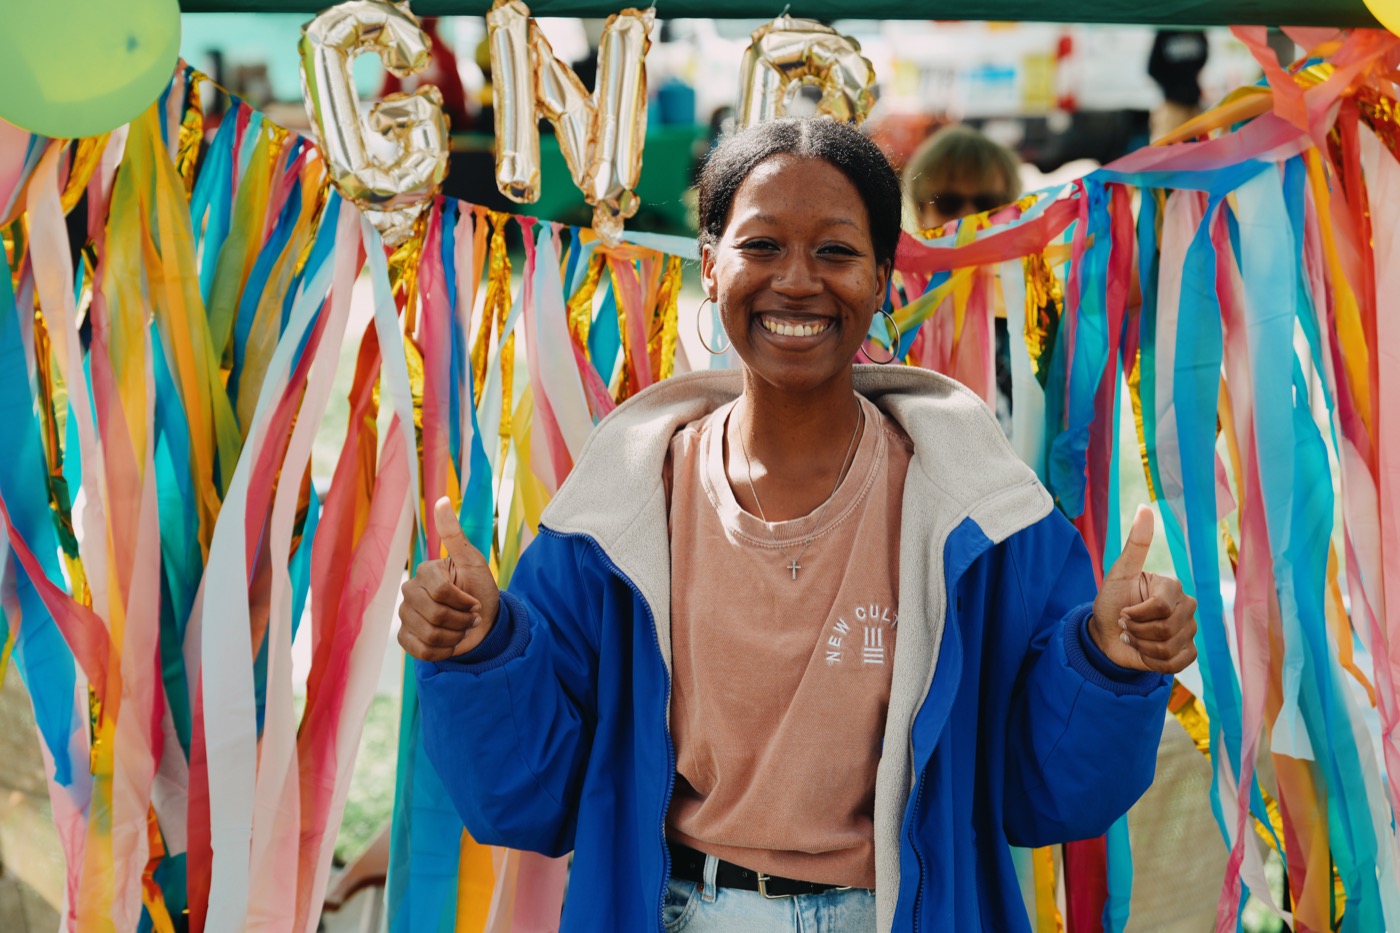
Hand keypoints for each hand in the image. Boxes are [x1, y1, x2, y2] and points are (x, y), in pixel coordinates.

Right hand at [397, 497, 501, 661]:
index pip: (440, 592)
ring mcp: (405, 615)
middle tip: (470, 617)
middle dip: (461, 620)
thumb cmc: (480, 589)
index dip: (464, 601)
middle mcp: (410, 592)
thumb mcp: (473, 561)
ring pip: (429, 635)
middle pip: (435, 614)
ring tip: (462, 629)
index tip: (475, 601)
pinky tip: (450, 642)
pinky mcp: (405, 638)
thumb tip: (442, 500)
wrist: (484, 623)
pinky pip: (420, 651)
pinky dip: (443, 651)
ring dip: (455, 636)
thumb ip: (455, 534)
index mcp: (425, 572)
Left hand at [1090, 505, 1198, 674]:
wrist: (1106, 636)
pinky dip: (1153, 662)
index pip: (1162, 607)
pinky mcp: (1187, 653)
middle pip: (1166, 629)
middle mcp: (1187, 607)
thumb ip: (1135, 545)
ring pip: (1169, 647)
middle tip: (1127, 625)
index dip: (1136, 614)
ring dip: (1142, 647)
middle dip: (1137, 631)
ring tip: (1134, 638)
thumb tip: (1144, 507)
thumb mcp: (1118, 573)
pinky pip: (1176, 663)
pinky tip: (1143, 652)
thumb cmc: (1112, 602)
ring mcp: (1190, 631)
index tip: (1124, 611)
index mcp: (1173, 587)